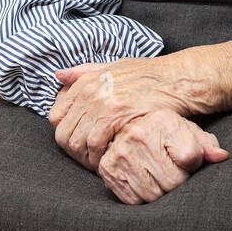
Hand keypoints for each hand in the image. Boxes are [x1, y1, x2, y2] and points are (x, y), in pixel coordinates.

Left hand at [48, 55, 190, 170]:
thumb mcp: (114, 67)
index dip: (64, 133)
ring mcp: (101, 101)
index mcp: (86, 81)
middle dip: (73, 151)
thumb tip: (59, 75)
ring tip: (97, 163)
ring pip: (76, 140)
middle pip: (62, 132)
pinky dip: (99, 156)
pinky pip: (95, 143)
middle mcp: (89, 90)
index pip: (55, 115)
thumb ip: (84, 72)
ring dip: (85, 157)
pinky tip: (109, 160)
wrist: (176, 78)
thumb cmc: (148, 76)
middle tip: (87, 160)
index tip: (78, 143)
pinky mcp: (115, 113)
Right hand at [97, 109, 228, 204]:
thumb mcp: (187, 132)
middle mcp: (139, 135)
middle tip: (172, 170)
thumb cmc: (163, 134)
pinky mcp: (108, 170)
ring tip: (157, 175)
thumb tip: (222, 157)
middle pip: (174, 181)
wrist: (124, 129)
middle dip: (178, 181)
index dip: (194, 164)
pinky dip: (141, 196)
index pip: (191, 157)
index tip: (186, 159)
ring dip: (160, 191)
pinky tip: (142, 180)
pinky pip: (134, 200)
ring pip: (154, 195)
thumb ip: (206, 144)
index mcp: (164, 121)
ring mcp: (120, 153)